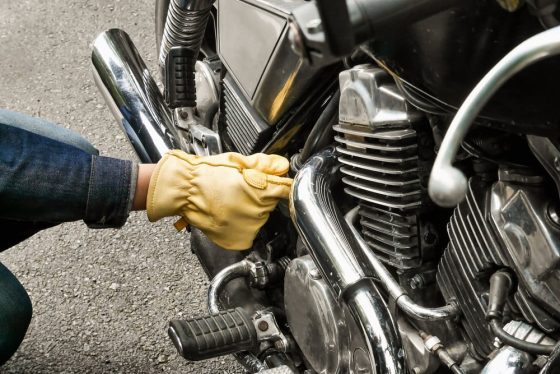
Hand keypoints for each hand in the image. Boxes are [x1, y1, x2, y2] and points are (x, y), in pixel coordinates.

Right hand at [146, 150, 291, 249]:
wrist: (183, 191)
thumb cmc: (206, 174)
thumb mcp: (237, 161)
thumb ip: (264, 164)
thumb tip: (282, 167)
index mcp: (260, 191)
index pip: (286, 190)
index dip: (283, 186)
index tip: (279, 186)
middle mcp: (256, 213)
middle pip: (270, 204)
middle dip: (259, 197)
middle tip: (239, 190)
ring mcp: (247, 229)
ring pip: (259, 219)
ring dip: (249, 212)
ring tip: (230, 202)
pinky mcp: (239, 241)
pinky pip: (249, 232)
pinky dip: (241, 226)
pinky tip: (228, 215)